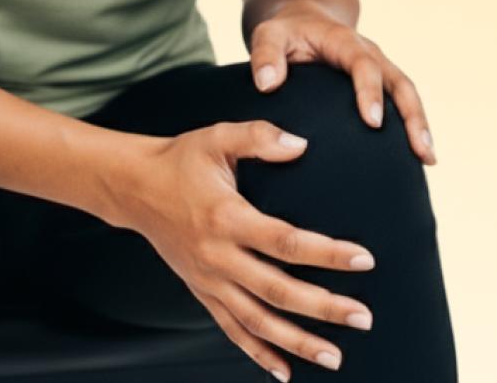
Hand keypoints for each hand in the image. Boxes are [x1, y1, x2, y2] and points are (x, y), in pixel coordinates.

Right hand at [116, 123, 375, 378]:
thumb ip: (259, 137)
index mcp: (226, 217)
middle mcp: (217, 256)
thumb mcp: (217, 136)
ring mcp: (208, 279)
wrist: (133, 187)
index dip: (326, 253)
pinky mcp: (201, 291)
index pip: (284, 241)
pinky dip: (258, 353)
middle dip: (323, 307)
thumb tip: (300, 144)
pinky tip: (284, 371)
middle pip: (277, 290)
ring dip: (297, 342)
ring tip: (335, 356)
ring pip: (257, 320)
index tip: (363, 259)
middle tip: (363, 317)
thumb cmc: (180, 160)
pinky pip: (231, 329)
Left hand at [250, 6, 437, 164]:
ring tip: (428, 159)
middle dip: (411, 115)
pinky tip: (420, 158)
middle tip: (418, 148)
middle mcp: (370, 54)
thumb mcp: (268, 35)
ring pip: (407, 95)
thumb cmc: (285, 33)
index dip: (370, 91)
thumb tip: (267, 85)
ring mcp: (380, 68)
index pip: (363, 65)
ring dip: (420, 125)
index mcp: (344, 41)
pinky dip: (413, 128)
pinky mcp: (380, 84)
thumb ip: (265, 55)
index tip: (374, 122)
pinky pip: (402, 104)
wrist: (304, 21)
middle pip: (399, 82)